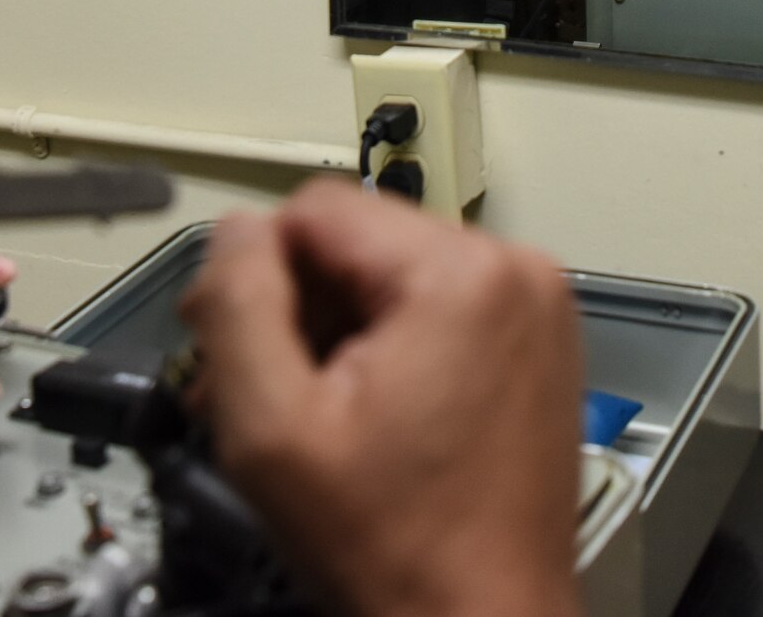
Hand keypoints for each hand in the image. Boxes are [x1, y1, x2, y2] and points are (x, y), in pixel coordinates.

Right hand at [181, 184, 583, 616]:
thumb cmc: (400, 552)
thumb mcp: (273, 427)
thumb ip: (237, 304)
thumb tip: (234, 231)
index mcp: (461, 276)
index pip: (316, 209)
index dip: (255, 273)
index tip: (230, 339)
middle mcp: (514, 274)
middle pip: (355, 239)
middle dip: (294, 306)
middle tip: (255, 385)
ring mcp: (532, 309)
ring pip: (388, 272)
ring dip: (333, 330)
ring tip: (305, 409)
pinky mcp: (532, 344)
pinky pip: (433, 307)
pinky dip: (384, 346)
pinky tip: (357, 410)